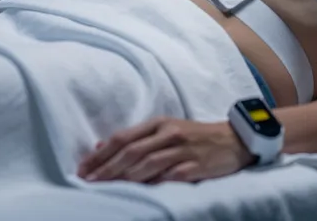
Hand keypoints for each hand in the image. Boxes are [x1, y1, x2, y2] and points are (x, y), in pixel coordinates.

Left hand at [78, 117, 252, 183]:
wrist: (234, 139)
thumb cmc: (194, 136)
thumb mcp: (164, 130)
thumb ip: (135, 138)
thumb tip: (100, 148)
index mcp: (158, 123)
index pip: (123, 138)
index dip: (101, 154)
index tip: (82, 168)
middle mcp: (168, 134)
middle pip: (131, 151)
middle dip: (107, 168)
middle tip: (88, 182)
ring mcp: (183, 150)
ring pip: (147, 164)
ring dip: (124, 177)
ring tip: (106, 189)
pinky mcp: (196, 166)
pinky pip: (170, 176)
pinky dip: (153, 184)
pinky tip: (139, 192)